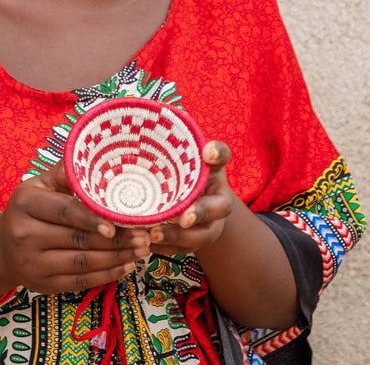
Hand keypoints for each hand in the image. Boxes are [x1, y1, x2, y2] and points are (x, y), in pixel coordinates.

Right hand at [0, 160, 150, 295]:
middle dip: (115, 240)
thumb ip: (65, 172)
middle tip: (144, 236)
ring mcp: (33, 263)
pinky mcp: (43, 285)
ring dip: (117, 258)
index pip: (65, 211)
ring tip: (142, 249)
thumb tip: (95, 154)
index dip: (92, 218)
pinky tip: (126, 266)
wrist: (2, 249)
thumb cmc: (28, 209)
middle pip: (78, 239)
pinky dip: (106, 275)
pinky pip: (80, 281)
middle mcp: (25, 235)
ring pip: (83, 263)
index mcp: (26, 203)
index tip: (117, 223)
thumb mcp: (39, 184)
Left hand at [147, 141, 233, 255]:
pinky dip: (165, 248)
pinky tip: (147, 245)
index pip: (222, 156)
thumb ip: (179, 144)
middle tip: (183, 217)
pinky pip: (183, 250)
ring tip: (153, 234)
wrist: (193, 202)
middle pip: (218, 207)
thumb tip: (169, 119)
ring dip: (178, 237)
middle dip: (201, 212)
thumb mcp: (183, 158)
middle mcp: (219, 198)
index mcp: (215, 170)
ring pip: (201, 236)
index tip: (207, 154)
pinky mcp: (195, 242)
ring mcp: (209, 224)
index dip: (217, 154)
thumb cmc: (184, 175)